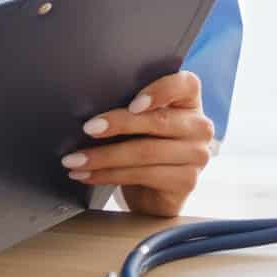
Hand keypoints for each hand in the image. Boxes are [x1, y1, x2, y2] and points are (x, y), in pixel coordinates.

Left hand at [61, 70, 214, 216]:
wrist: (153, 191)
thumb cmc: (143, 146)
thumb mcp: (140, 123)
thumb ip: (130, 109)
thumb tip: (90, 105)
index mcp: (189, 101)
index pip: (185, 85)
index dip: (161, 92)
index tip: (133, 104)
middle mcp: (200, 126)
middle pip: (158, 121)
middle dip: (118, 124)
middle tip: (88, 129)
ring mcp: (197, 155)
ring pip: (146, 152)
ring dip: (104, 157)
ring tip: (75, 160)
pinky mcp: (187, 181)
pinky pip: (143, 175)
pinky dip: (109, 175)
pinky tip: (88, 175)